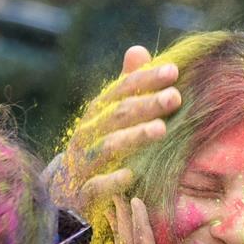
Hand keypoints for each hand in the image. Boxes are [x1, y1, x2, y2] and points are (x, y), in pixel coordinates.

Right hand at [50, 46, 181, 211]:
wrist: (66, 192)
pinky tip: (131, 176)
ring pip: (106, 147)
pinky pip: (95, 186)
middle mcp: (86, 135)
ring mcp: (82, 163)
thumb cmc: (98, 148)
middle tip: (176, 97)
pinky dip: (112, 181)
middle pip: (117, 115)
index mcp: (96, 115)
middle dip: (147, 104)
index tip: (174, 71)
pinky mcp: (82, 193)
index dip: (145, 80)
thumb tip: (140, 50)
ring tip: (161, 129)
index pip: (121, 91)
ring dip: (134, 137)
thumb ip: (126, 88)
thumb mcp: (110, 117)